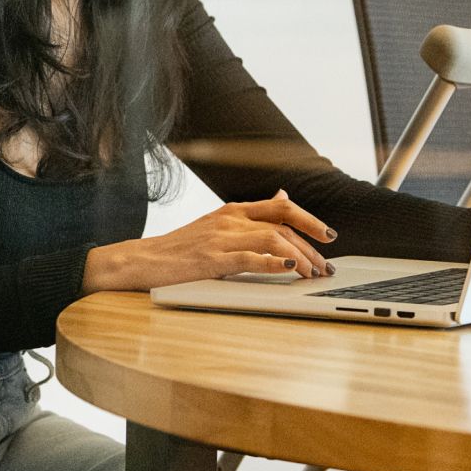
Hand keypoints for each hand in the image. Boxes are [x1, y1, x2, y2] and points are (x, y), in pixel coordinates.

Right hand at [83, 191, 337, 291]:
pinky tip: (288, 271)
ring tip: (310, 274)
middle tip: (325, 265)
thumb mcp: (218, 224)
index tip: (329, 236)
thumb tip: (283, 196)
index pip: (281, 207)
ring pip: (272, 239)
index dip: (310, 219)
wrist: (141, 260)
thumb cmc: (179, 248)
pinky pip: (249, 259)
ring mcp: (220, 239)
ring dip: (299, 257)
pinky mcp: (211, 260)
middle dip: (311, 244)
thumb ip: (252, 215)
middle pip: (283, 223)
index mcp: (232, 211)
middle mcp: (229, 220)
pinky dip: (273, 264)